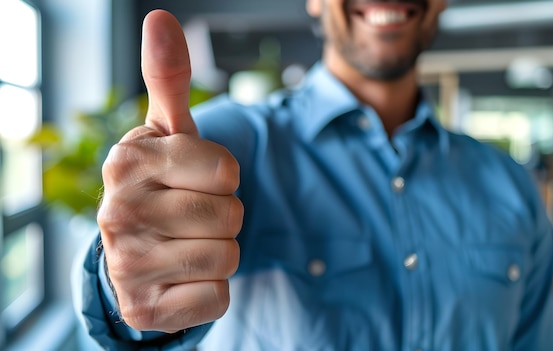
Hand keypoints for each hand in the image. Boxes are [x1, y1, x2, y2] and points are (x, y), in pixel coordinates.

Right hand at [97, 9, 242, 332]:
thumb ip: (169, 78)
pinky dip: (210, 290)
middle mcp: (118, 213)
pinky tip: (181, 277)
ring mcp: (127, 266)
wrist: (132, 250)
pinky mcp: (145, 309)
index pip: (227, 172)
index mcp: (128, 162)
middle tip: (191, 216)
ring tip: (186, 243)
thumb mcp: (166, 133)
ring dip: (220, 252)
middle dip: (223, 216)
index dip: (223, 178)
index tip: (195, 180)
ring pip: (228, 257)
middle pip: (231, 216)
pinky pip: (217, 298)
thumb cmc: (161, 183)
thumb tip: (160, 19)